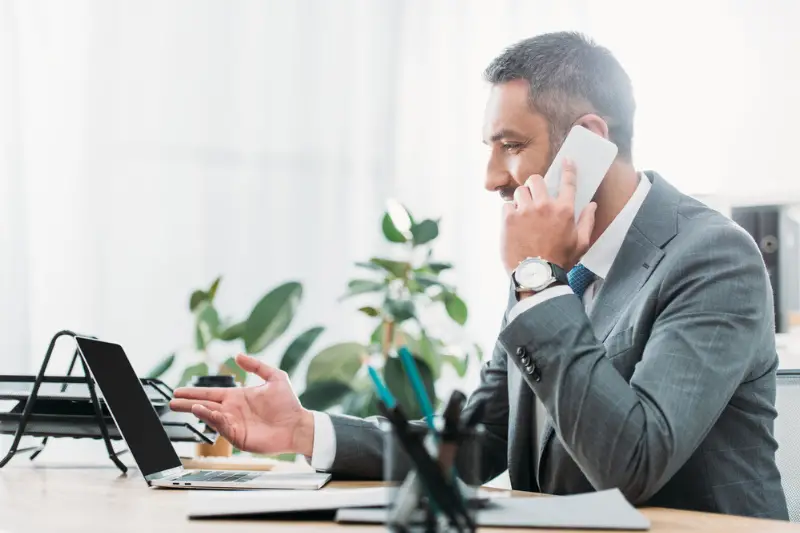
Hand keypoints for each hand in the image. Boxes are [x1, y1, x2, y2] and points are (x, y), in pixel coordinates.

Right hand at [169, 354, 314, 455]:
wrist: (298, 424)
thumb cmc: (288, 403)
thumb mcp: (274, 377)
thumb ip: (257, 365)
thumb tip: (238, 355)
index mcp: (237, 397)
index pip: (210, 394)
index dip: (194, 392)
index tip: (179, 390)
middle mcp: (232, 411)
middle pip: (205, 406)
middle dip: (187, 403)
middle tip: (172, 401)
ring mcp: (234, 424)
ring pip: (211, 417)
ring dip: (199, 411)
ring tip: (188, 405)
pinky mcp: (239, 437)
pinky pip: (223, 428)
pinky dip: (213, 420)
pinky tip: (207, 413)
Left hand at [501, 159, 595, 273]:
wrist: (536, 275)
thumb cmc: (560, 261)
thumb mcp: (581, 244)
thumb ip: (588, 221)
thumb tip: (592, 205)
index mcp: (565, 210)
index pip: (568, 182)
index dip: (568, 168)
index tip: (566, 161)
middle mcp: (545, 206)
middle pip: (537, 180)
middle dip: (536, 185)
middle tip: (535, 196)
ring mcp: (525, 211)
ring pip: (520, 191)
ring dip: (522, 198)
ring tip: (523, 212)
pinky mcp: (509, 219)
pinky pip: (506, 205)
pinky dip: (509, 211)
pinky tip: (513, 223)